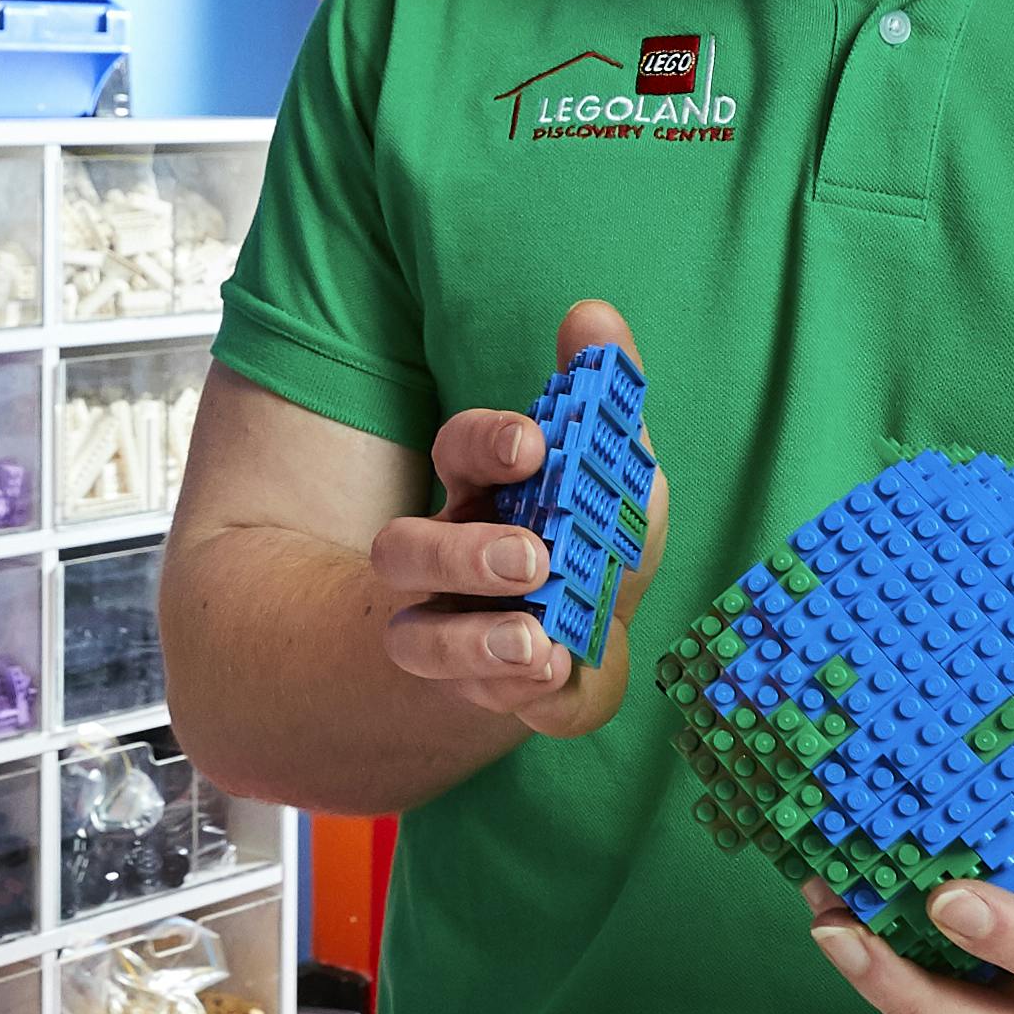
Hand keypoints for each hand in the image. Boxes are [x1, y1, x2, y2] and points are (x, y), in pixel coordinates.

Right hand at [366, 299, 667, 736]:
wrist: (580, 645)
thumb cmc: (589, 542)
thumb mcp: (612, 472)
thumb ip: (603, 396)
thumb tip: (591, 316)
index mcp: (480, 493)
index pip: (457, 452)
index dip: (487, 443)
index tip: (534, 443)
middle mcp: (442, 560)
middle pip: (402, 548)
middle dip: (463, 554)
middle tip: (533, 558)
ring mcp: (446, 630)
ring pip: (415, 638)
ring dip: (473, 640)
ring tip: (538, 640)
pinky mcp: (474, 691)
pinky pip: (473, 697)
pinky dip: (516, 690)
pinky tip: (557, 673)